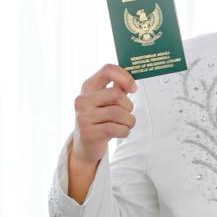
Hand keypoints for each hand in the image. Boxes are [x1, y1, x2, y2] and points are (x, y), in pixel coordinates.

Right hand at [68, 64, 136, 201]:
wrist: (85, 145)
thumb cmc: (100, 118)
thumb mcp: (106, 100)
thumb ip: (118, 88)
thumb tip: (131, 83)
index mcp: (88, 87)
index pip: (107, 70)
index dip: (124, 77)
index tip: (133, 88)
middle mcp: (82, 100)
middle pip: (116, 94)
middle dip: (128, 105)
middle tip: (127, 113)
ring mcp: (83, 117)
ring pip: (119, 113)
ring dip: (129, 120)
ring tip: (126, 124)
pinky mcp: (89, 133)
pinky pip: (117, 129)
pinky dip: (125, 131)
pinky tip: (122, 131)